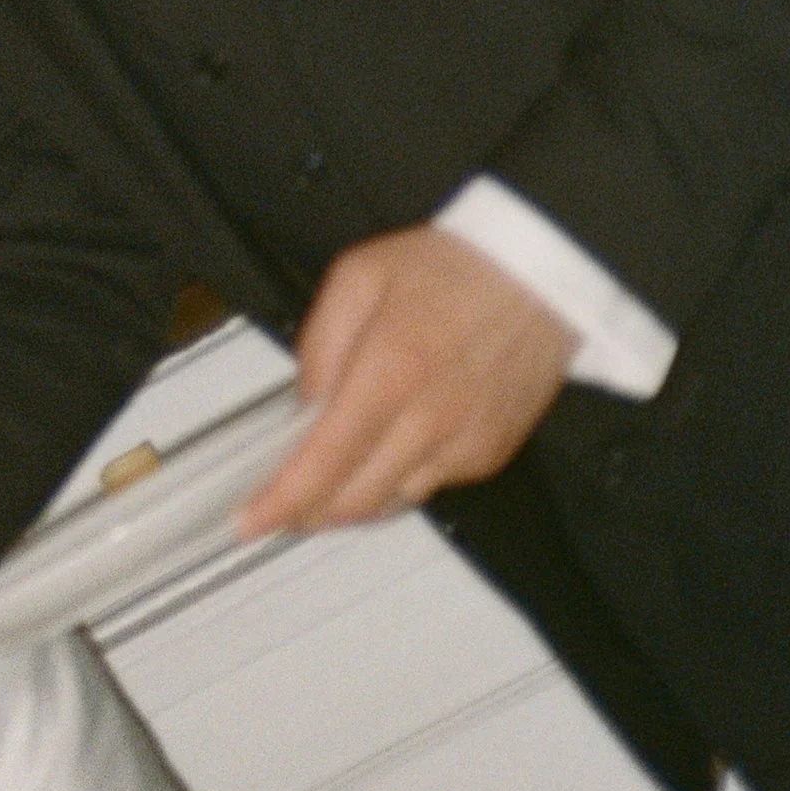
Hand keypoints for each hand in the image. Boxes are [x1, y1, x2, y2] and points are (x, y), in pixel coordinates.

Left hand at [239, 226, 573, 535]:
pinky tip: (387, 445)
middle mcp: (431, 421)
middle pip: (354, 501)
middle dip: (308, 509)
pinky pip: (428, 487)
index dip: (283, 501)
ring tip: (331, 469)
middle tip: (281, 497)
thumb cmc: (450, 269)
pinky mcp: (490, 455)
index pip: (324, 462)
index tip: (251, 521)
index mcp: (390, 371)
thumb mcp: (359, 277)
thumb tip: (303, 406)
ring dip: (351, 499)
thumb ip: (319, 345)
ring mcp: (465, 445)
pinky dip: (395, 479)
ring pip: (390, 503)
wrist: (538, 275)